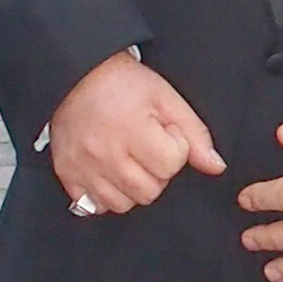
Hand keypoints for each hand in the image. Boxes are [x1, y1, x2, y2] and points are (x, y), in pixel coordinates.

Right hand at [49, 51, 225, 213]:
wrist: (76, 75)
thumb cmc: (122, 84)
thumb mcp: (165, 98)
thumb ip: (195, 133)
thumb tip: (215, 166)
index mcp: (130, 128)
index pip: (170, 164)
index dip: (175, 149)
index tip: (164, 133)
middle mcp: (104, 152)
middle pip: (149, 191)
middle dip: (156, 172)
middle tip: (146, 147)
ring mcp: (82, 166)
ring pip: (123, 204)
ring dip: (133, 187)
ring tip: (128, 160)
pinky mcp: (66, 174)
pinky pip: (94, 206)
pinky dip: (106, 195)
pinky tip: (109, 172)